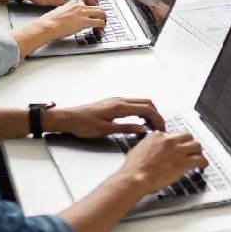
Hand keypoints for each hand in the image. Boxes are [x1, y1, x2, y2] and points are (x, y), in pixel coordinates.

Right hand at [34, 0, 106, 40]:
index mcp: (73, 2)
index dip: (91, 12)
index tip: (91, 17)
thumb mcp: (60, 12)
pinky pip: (99, 22)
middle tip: (100, 20)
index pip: (87, 5)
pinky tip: (99, 30)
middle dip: (100, 14)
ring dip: (103, 19)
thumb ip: (69, 13)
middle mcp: (80, 6)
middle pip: (97, 7)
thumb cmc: (49, 21)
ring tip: (101, 26)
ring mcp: (83, 13)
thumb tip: (73, 19)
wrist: (47, 25)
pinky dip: (102, 26)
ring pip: (101, 13)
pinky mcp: (84, 22)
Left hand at [46, 97, 166, 136]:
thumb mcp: (105, 130)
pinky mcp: (113, 103)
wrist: (68, 118)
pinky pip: (133, 104)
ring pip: (140, 102)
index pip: (147, 109)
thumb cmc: (83, 124)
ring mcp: (116, 100)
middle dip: (156, 115)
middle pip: (147, 103)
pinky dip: (141, 112)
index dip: (157, 119)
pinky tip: (138, 122)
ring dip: (149, 113)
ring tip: (151, 127)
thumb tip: (142, 129)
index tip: (162, 129)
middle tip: (159, 128)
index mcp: (120, 107)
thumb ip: (125, 129)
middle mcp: (120, 100)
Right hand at [121, 131, 208, 194]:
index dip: (175, 142)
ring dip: (198, 151)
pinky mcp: (183, 162)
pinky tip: (203, 165)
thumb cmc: (133, 169)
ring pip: (196, 145)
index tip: (176, 147)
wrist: (136, 177)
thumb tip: (149, 149)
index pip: (172, 134)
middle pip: (187, 136)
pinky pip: (200, 159)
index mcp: (157, 136)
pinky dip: (203, 162)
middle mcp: (169, 140)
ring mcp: (177, 150)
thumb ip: (147, 146)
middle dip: (189, 143)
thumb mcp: (137, 150)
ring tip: (198, 156)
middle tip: (190, 149)